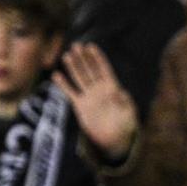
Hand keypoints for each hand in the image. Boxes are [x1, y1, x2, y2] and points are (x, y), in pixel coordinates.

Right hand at [54, 42, 139, 161]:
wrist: (114, 140)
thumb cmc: (126, 127)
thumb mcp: (130, 115)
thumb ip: (126, 103)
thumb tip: (121, 92)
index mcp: (113, 89)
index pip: (104, 70)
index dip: (98, 58)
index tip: (91, 46)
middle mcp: (100, 90)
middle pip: (90, 70)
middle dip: (84, 58)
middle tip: (77, 45)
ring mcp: (89, 96)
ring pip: (80, 78)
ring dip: (74, 67)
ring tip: (67, 55)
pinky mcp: (80, 105)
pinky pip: (70, 92)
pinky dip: (63, 84)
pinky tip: (56, 75)